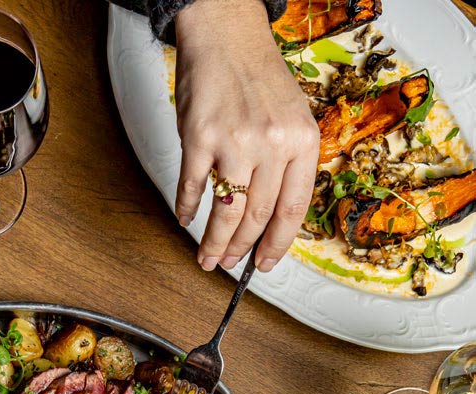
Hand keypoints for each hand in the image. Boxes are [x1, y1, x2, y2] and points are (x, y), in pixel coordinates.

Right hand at [173, 0, 318, 271]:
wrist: (227, 35)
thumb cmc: (257, 79)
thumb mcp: (291, 119)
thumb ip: (286, 165)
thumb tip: (269, 220)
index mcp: (302, 141)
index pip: (292, 209)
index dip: (277, 244)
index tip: (264, 264)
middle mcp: (273, 143)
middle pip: (258, 215)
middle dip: (242, 249)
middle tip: (230, 264)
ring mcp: (236, 140)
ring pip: (227, 210)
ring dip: (214, 242)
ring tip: (207, 258)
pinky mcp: (200, 137)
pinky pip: (193, 186)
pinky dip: (188, 208)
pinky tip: (186, 220)